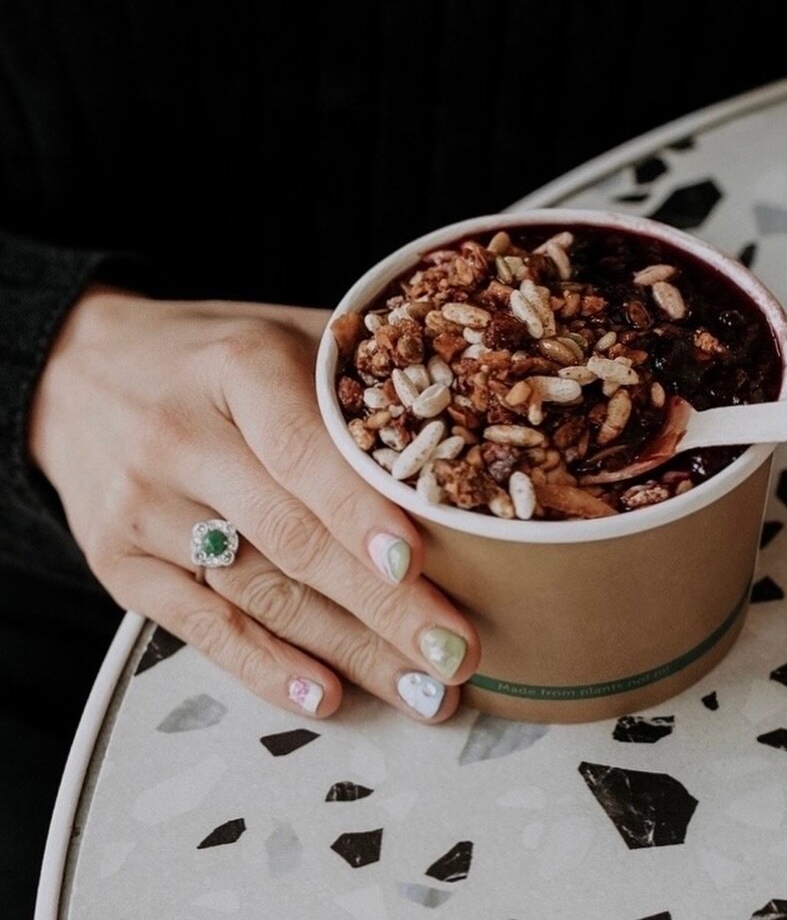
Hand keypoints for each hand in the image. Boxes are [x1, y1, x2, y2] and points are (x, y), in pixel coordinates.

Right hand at [29, 288, 478, 720]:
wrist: (77, 373)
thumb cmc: (208, 354)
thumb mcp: (279, 331)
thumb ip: (356, 370)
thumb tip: (468, 413)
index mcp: (236, 368)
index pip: (304, 451)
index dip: (359, 512)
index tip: (418, 565)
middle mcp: (181, 439)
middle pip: (292, 537)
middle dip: (383, 606)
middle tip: (457, 653)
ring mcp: (143, 508)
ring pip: (258, 593)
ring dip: (347, 651)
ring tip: (423, 690)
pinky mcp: (117, 564)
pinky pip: (200, 627)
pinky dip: (266, 667)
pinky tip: (328, 696)